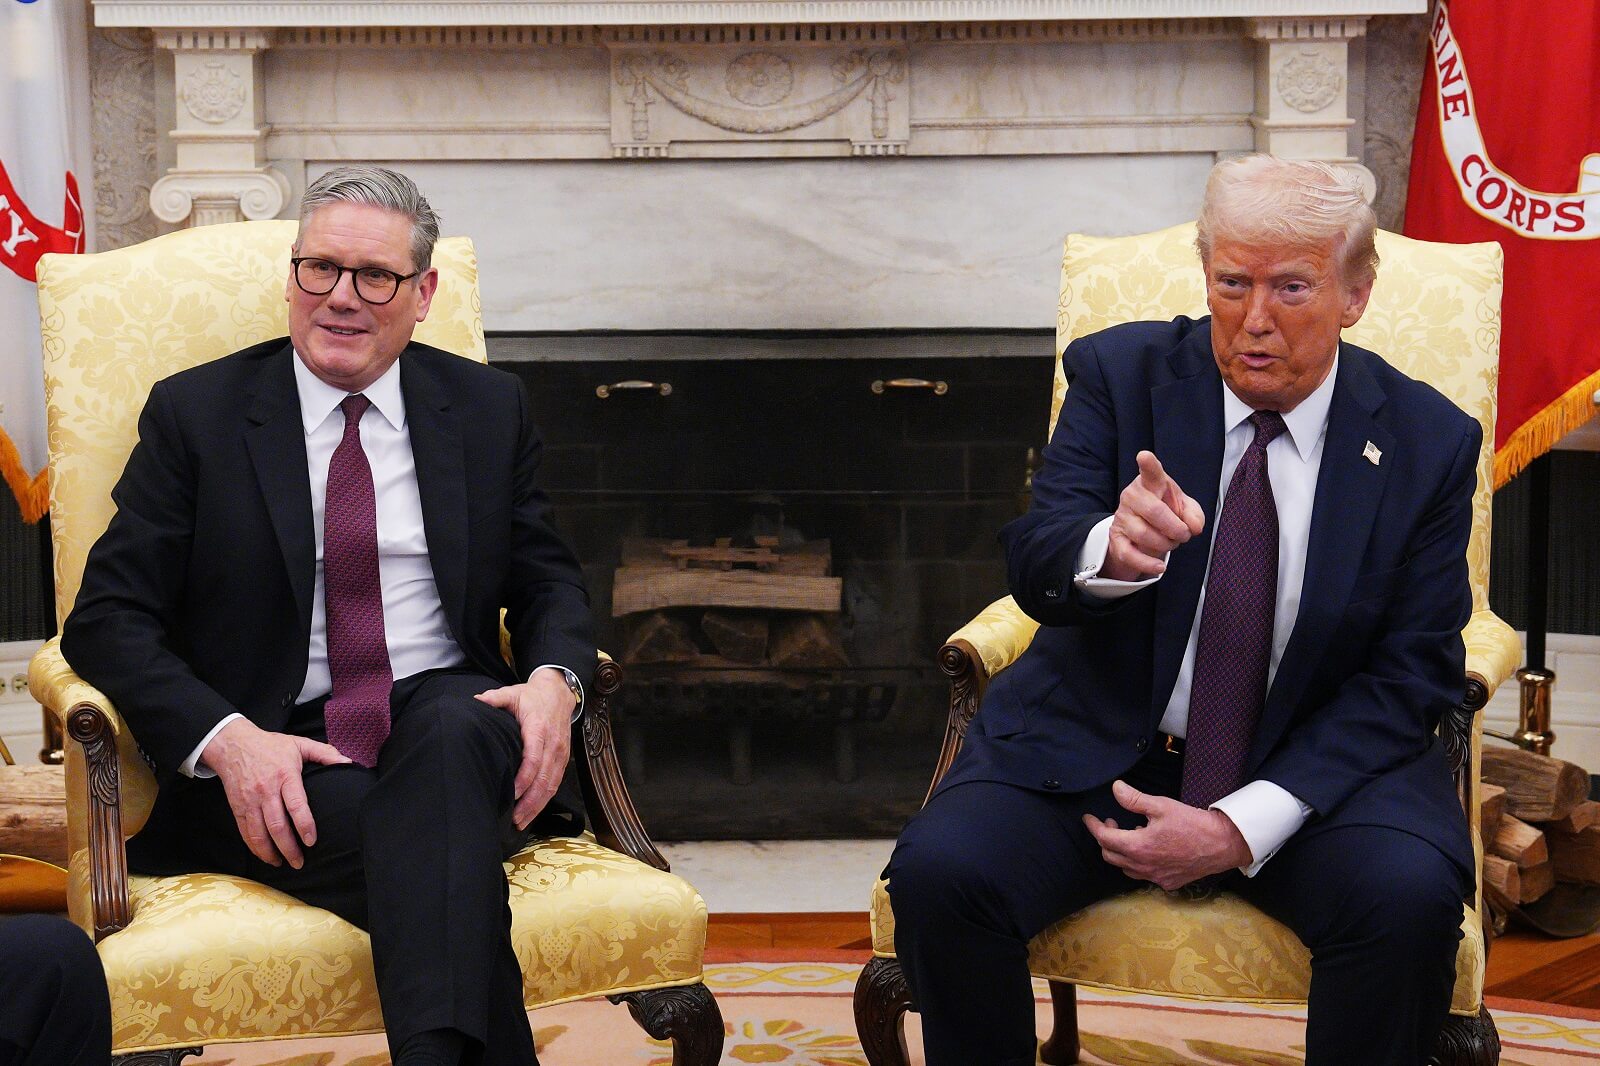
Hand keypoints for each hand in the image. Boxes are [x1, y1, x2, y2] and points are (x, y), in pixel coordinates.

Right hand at [201, 717, 351, 868]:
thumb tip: (347, 762)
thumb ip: (324, 753)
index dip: (304, 825)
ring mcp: (250, 801)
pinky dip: (255, 847)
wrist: (233, 745)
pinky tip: (265, 855)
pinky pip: (245, 832)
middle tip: (300, 862)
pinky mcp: (237, 807)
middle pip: (277, 826)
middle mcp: (266, 791)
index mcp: (285, 775)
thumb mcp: (299, 743)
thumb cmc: (269, 745)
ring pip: (259, 833)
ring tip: (283, 863)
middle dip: (289, 848)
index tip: (311, 841)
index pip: (296, 805)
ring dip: (270, 852)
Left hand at [474, 669, 575, 830]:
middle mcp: (553, 744)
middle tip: (515, 819)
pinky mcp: (563, 759)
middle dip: (530, 801)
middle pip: (544, 778)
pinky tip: (533, 811)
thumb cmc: (532, 697)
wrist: (559, 693)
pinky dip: (545, 799)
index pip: (534, 758)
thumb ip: (495, 698)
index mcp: (539, 728)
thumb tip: (476, 700)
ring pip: (552, 784)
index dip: (524, 779)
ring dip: (538, 805)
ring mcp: (561, 753)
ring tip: (522, 821)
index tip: (511, 794)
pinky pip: (556, 782)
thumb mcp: (513, 692)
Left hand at [1083, 780, 1251, 891]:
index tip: (1089, 818)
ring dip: (1121, 853)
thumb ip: (1134, 799)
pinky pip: (1143, 875)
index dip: (1094, 826)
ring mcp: (1155, 877)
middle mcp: (1144, 866)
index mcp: (1139, 847)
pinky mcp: (1168, 882)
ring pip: (1126, 868)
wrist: (1222, 844)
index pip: (1105, 838)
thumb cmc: (1193, 824)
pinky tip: (1148, 850)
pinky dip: (1138, 863)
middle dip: (1106, 839)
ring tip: (1130, 835)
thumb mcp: (1161, 805)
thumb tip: (1116, 789)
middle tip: (1112, 823)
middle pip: (1110, 856)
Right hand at [1101, 451, 1204, 581]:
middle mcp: (1132, 496)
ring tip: (1172, 543)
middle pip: (1154, 511)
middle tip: (1184, 535)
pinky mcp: (1116, 539)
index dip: (1148, 464)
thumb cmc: (1166, 512)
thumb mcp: (1185, 509)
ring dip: (1165, 544)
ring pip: (1144, 534)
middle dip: (1175, 528)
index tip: (1144, 456)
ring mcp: (1122, 517)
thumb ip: (1195, 515)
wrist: (1143, 530)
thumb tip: (1193, 527)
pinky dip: (1147, 564)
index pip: (1150, 472)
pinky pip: (1129, 554)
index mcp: (1151, 483)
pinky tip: (1160, 566)